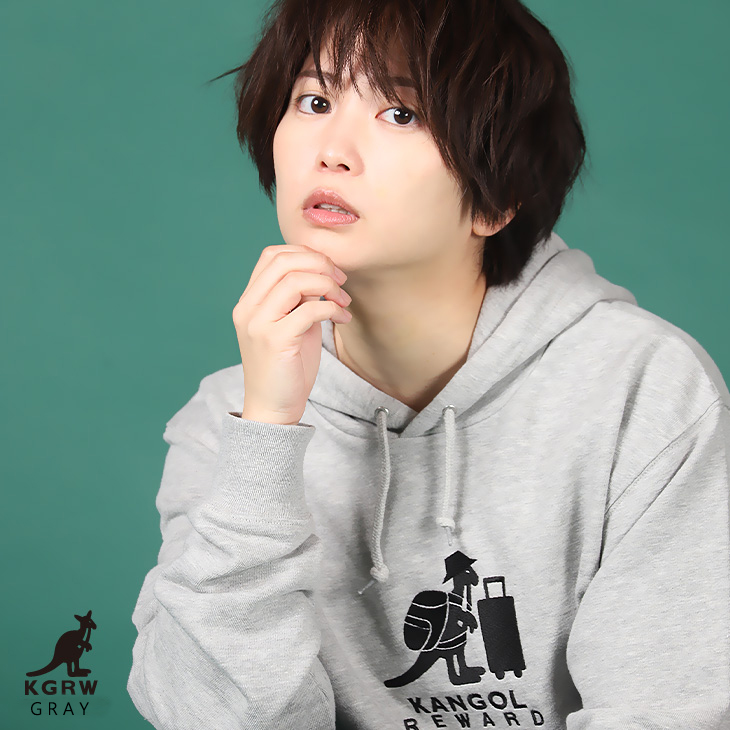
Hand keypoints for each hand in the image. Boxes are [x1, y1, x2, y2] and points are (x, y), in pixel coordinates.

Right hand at [233, 244, 351, 424]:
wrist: (273, 408)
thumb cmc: (287, 366)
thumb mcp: (290, 323)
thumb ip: (298, 297)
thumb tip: (321, 271)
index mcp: (248, 301)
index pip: (272, 256)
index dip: (305, 254)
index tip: (329, 270)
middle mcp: (247, 309)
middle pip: (283, 262)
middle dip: (320, 264)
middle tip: (341, 280)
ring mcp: (258, 324)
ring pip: (295, 281)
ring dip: (328, 285)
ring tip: (343, 300)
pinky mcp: (275, 341)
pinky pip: (309, 310)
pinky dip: (332, 308)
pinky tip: (343, 318)